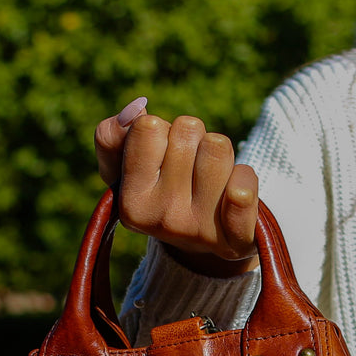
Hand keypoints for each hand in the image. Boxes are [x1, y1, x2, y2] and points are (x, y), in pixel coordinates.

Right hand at [93, 96, 259, 277]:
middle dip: (192, 139)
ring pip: (218, 146)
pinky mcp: (236, 239)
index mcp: (132, 202)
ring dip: (219, 152)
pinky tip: (235, 192)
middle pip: (188, 129)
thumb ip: (111, 137)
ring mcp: (201, 229)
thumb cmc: (161, 194)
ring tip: (211, 177)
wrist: (202, 246)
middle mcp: (164, 219)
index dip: (161, 131)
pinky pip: (243, 188)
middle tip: (190, 168)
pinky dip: (244, 178)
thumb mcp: (124, 170)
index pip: (149, 127)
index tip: (162, 156)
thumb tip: (136, 110)